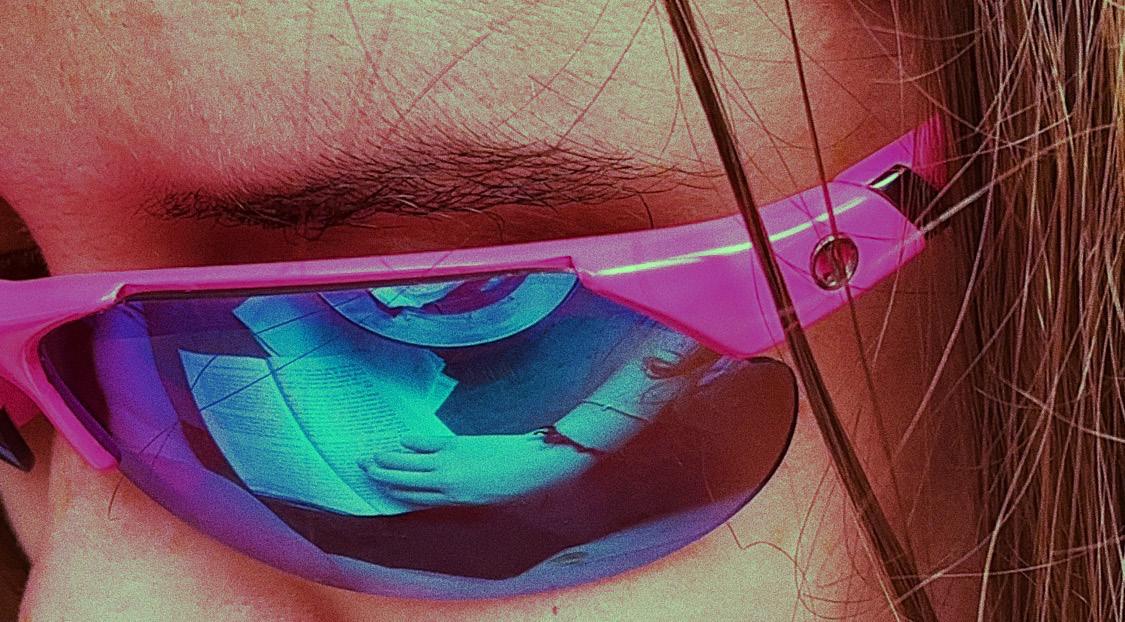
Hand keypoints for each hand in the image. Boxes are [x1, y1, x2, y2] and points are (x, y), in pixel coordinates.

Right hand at [358, 433, 597, 506]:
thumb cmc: (516, 485)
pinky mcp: (457, 445)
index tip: (379, 488)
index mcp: (453, 500)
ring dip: (388, 460)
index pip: (414, 498)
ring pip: (409, 464)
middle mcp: (446, 484)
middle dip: (382, 476)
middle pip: (404, 481)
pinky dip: (412, 442)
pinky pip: (427, 444)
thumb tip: (448, 486)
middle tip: (363, 468)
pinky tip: (401, 440)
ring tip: (371, 456)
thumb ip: (464, 492)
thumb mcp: (487, 497)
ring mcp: (449, 463)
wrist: (535, 465)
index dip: (394, 493)